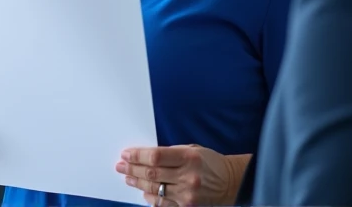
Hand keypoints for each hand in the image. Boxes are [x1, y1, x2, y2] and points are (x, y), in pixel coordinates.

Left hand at [116, 145, 246, 205]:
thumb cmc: (210, 163)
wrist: (231, 182)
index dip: (138, 156)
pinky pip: (162, 203)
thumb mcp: (192, 150)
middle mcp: (188, 176)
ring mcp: (187, 194)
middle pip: (152, 174)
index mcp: (189, 157)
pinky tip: (143, 191)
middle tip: (121, 166)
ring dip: (137, 182)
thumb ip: (170, 153)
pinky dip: (150, 197)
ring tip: (128, 177)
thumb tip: (144, 157)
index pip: (156, 157)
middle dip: (132, 169)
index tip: (126, 154)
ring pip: (154, 189)